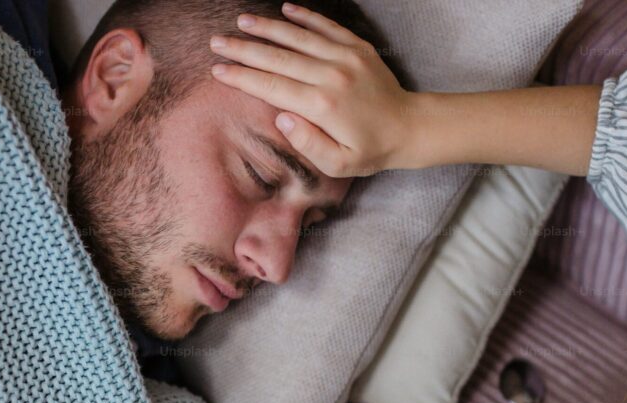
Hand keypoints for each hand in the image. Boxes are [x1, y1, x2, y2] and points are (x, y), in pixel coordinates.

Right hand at [209, 2, 419, 176]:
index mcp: (322, 105)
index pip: (272, 86)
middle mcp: (331, 75)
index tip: (218, 70)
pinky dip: (304, 17)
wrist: (410, 128)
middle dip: (244, 49)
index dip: (242, 77)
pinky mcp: (357, 47)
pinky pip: (326, 26)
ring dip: (267, 27)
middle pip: (278, 58)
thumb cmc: (371, 150)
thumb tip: (281, 118)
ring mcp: (345, 57)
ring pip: (298, 37)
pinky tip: (284, 9)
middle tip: (217, 41)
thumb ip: (308, 143)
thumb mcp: (339, 164)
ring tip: (241, 21)